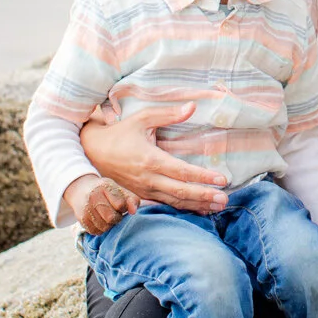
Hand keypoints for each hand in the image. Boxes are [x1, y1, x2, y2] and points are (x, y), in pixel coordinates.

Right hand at [64, 174, 137, 234]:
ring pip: (104, 227)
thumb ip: (131, 199)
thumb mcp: (118, 190)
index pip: (120, 204)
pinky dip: (101, 229)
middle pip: (111, 218)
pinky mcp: (82, 220)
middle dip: (117, 218)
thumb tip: (134, 212)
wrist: (80, 190)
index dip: (124, 208)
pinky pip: (96, 232)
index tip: (121, 206)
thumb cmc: (105, 191)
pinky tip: (100, 220)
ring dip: (109, 225)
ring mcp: (86, 209)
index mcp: (105, 187)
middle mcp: (94, 197)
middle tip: (115, 214)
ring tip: (107, 217)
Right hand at [78, 102, 230, 212]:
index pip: (181, 171)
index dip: (202, 177)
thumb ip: (168, 114)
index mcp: (150, 159)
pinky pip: (165, 205)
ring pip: (174, 202)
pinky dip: (183, 209)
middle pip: (180, 191)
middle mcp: (148, 179)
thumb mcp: (142, 118)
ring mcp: (144, 190)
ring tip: (218, 207)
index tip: (221, 179)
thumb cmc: (120, 133)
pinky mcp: (142, 196)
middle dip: (204, 196)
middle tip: (225, 199)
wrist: (93, 152)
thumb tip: (192, 106)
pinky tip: (199, 210)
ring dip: (197, 205)